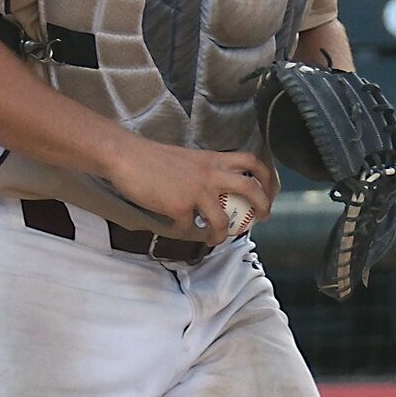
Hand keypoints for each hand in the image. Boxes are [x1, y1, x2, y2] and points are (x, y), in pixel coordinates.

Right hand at [108, 137, 276, 239]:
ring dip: (221, 235)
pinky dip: (182, 231)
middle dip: (262, 207)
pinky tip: (176, 229)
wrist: (126, 156)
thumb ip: (204, 170)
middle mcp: (210, 174)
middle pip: (250, 189)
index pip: (251, 162)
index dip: (266, 177)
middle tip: (262, 218)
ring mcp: (196, 192)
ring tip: (216, 240)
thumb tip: (213, 188)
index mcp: (213, 159)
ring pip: (222, 221)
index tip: (269, 190)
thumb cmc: (151, 157)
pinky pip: (187, 228)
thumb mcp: (188, 158)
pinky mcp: (179, 207)